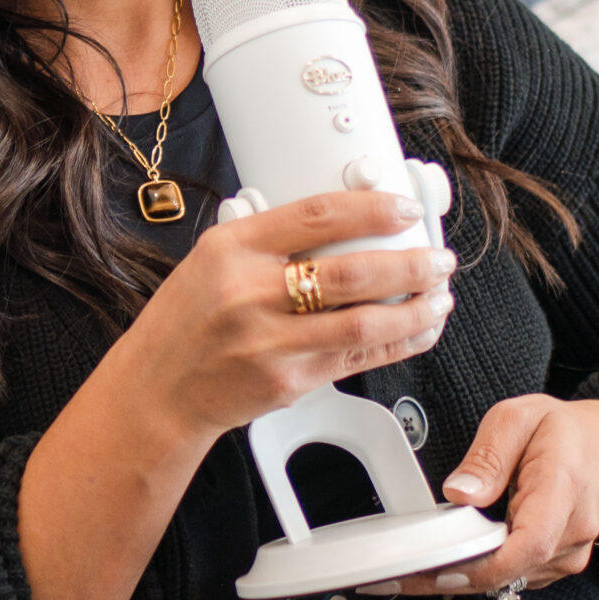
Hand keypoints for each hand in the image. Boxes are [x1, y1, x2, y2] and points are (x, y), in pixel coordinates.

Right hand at [110, 189, 457, 445]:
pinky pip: (358, 360)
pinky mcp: (288, 382)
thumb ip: (268, 238)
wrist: (159, 390)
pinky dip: (398, 343)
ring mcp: (271, 342)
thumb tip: (341, 217)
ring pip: (364, 324)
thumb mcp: (211, 259)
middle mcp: (250, 294)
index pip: (315, 216)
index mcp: (231, 249)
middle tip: (438, 258)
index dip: (370, 209)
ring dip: (415, 309)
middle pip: (350, 273)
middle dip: (409, 264)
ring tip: (439, 294)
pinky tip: (419, 330)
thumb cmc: (186, 322)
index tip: (404, 208)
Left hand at [361, 395, 598, 597]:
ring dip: (461, 574)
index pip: (526, 545)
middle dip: (450, 574)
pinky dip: (481, 570)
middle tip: (396, 574)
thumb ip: (487, 454)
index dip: (480, 566)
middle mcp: (571, 532)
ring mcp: (567, 555)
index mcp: (562, 489)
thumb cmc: (566, 434)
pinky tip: (454, 556)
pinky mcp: (555, 565)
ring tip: (415, 563)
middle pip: (508, 571)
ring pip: (507, 579)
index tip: (435, 569)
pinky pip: (513, 575)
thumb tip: (460, 491)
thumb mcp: (519, 418)